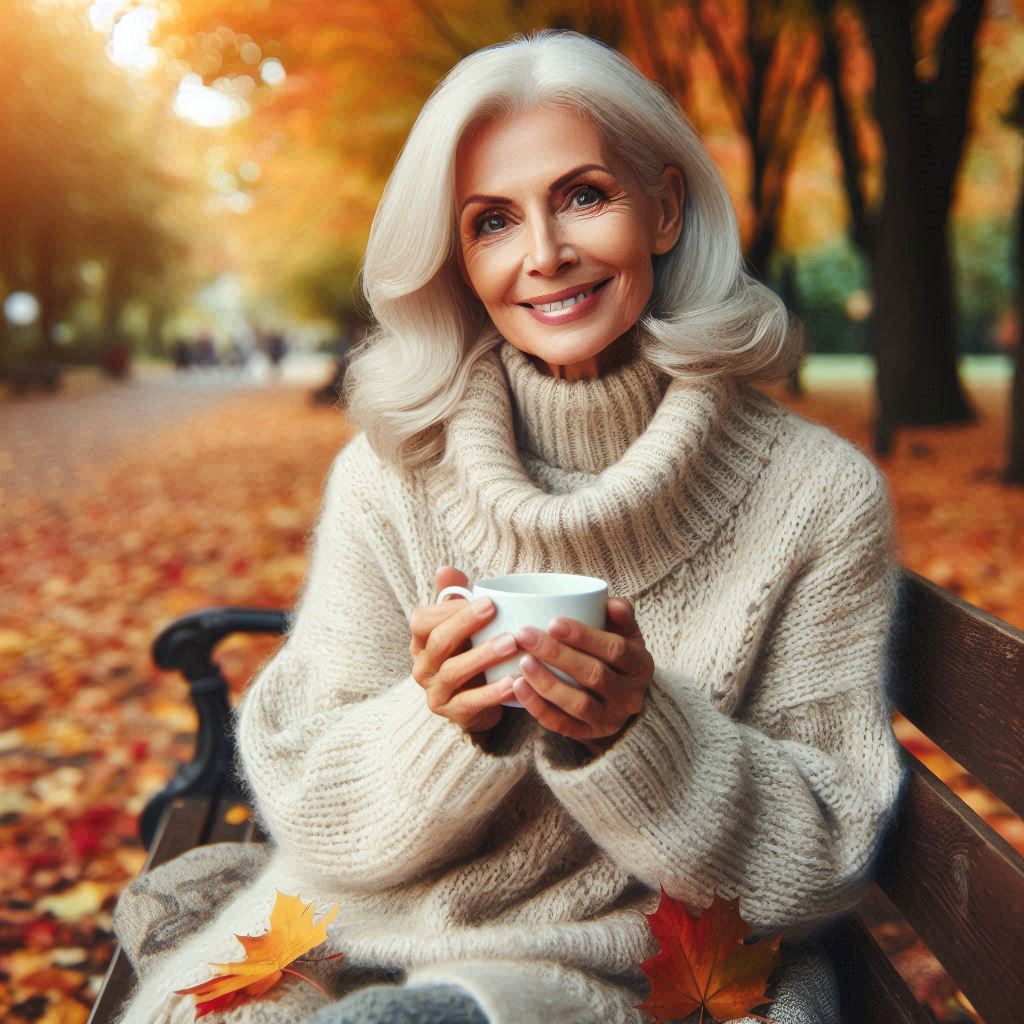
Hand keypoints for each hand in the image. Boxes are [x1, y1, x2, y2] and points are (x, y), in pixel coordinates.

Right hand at [409, 566, 518, 737]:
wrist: (477, 703)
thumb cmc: (469, 654)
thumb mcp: (462, 625)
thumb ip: (454, 597)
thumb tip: (445, 570)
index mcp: (421, 641)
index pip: (422, 620)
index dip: (449, 609)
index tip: (481, 599)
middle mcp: (422, 667)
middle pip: (438, 642)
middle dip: (465, 624)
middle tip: (494, 609)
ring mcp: (435, 693)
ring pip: (453, 671)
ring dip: (483, 655)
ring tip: (511, 643)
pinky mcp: (453, 714)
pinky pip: (471, 703)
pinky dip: (493, 692)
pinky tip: (514, 682)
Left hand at [512, 597, 653, 753]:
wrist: (619, 698)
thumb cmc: (614, 655)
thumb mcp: (625, 633)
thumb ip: (620, 614)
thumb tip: (608, 602)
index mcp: (640, 665)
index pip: (616, 650)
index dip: (585, 637)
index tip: (553, 621)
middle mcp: (630, 696)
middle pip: (593, 675)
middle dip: (557, 654)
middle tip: (525, 635)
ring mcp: (610, 719)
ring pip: (578, 704)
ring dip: (547, 682)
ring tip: (522, 661)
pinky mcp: (587, 735)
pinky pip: (561, 724)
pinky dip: (537, 706)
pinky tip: (518, 686)